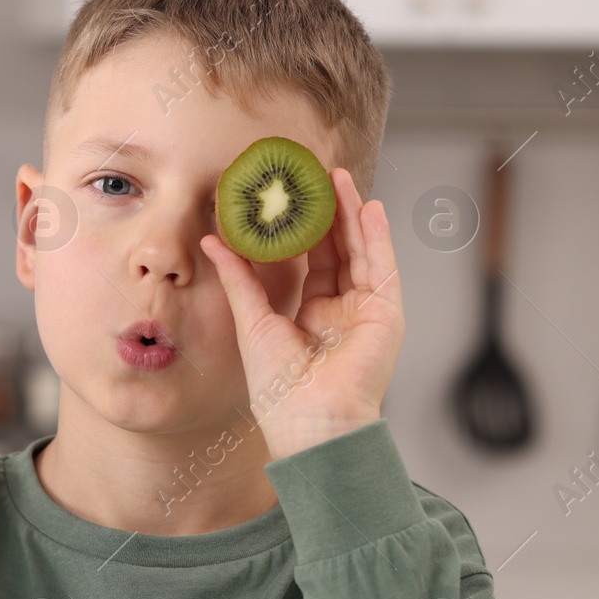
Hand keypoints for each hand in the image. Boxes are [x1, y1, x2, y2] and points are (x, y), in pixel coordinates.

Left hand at [199, 167, 403, 458]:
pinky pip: (383, 266)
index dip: (299, 230)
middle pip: (337, 251)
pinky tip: (369, 207)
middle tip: (313, 177)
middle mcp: (342, 311)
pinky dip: (378, 236)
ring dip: (351, 214)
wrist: (309, 421)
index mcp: (312, 316)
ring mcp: (366, 311)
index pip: (310, 262)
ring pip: (360, 252)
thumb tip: (212, 239)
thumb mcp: (252, 321)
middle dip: (327, 213)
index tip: (286, 198)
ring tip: (337, 179)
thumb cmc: (278, 389)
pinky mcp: (386, 314)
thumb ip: (238, 278)